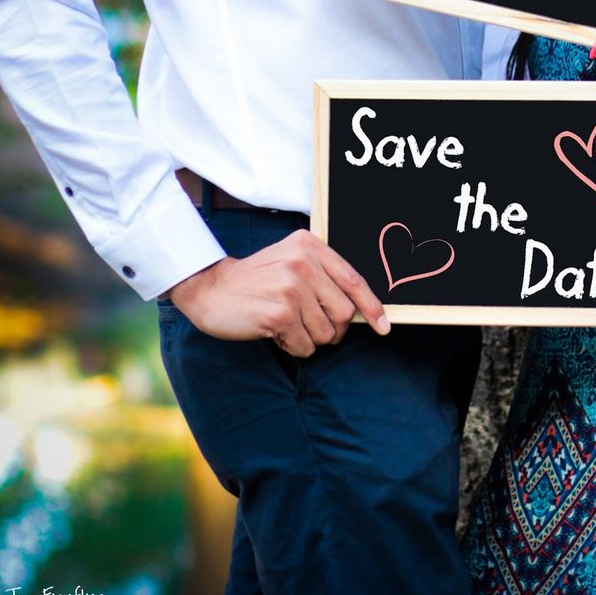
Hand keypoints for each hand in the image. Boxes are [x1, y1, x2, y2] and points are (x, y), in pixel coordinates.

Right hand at [168, 230, 389, 354]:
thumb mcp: (291, 262)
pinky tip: (275, 333)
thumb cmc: (256, 280)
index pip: (354, 280)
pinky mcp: (280, 313)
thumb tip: (360, 309)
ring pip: (325, 334)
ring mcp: (292, 288)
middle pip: (344, 313)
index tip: (383, 327)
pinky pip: (305, 346)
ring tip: (286, 325)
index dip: (372, 307)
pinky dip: (293, 347)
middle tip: (309, 327)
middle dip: (332, 330)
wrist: (211, 288)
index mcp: (310, 246)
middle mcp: (304, 263)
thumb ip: (322, 276)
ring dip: (308, 339)